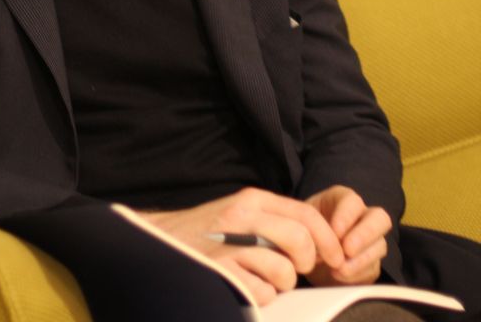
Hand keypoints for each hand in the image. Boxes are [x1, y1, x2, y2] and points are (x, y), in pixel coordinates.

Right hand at [140, 187, 344, 304]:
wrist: (159, 244)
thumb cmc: (205, 234)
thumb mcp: (238, 213)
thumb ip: (272, 218)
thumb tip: (316, 238)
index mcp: (251, 200)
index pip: (306, 213)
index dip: (328, 239)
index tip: (336, 258)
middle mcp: (242, 218)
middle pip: (300, 241)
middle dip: (305, 263)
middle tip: (294, 270)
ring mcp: (231, 247)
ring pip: (284, 271)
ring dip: (279, 283)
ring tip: (260, 277)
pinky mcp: (222, 274)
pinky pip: (262, 293)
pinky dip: (259, 296)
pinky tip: (243, 286)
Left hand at [305, 186, 390, 285]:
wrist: (303, 253)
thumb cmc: (303, 229)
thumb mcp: (302, 222)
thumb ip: (313, 228)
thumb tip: (322, 246)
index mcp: (343, 200)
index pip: (353, 202)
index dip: (346, 216)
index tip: (333, 231)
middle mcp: (362, 217)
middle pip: (380, 219)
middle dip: (364, 235)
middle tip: (347, 249)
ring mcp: (370, 242)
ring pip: (379, 246)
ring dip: (360, 260)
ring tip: (338, 268)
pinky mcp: (370, 265)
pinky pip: (372, 270)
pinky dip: (356, 275)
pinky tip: (339, 275)